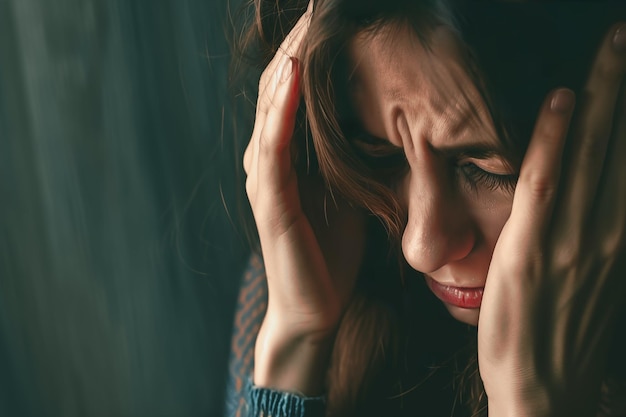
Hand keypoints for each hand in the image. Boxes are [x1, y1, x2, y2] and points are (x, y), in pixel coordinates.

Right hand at [243, 1, 365, 393]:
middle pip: (277, 87)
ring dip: (289, 60)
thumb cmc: (334, 248)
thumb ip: (350, 153)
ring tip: (307, 20)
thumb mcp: (349, 188)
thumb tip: (387, 115)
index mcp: (288, 154)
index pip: (293, 89)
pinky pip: (274, 146)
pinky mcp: (272, 201)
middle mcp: (269, 158)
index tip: (333, 13)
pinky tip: (293, 73)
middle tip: (319, 2)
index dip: (309, 48)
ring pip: (271, 106)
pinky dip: (282, 108)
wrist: (317, 306)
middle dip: (298, 42)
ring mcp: (266, 178)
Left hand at [478, 24, 625, 415]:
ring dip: (601, 97)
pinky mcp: (531, 252)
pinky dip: (555, 141)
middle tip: (623, 35)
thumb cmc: (563, 336)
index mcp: (617, 238)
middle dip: (623, 87)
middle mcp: (606, 232)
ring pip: (592, 155)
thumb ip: (595, 236)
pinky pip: (545, 185)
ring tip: (610, 49)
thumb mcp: (591, 282)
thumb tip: (597, 197)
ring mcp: (571, 241)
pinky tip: (560, 103)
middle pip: (620, 145)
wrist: (545, 390)